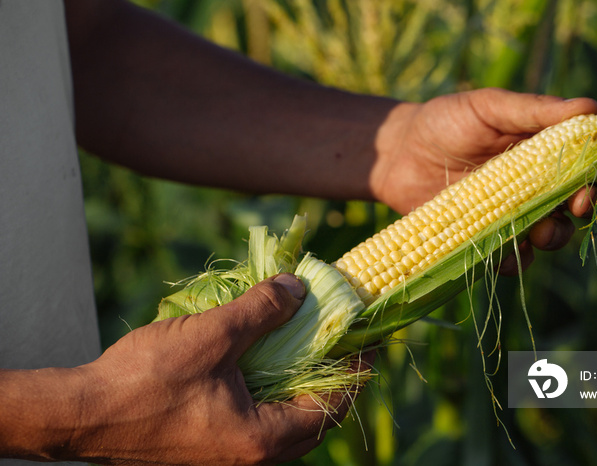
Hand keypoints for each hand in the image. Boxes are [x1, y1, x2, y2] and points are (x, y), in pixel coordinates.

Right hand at [72, 274, 368, 464]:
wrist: (81, 415)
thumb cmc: (145, 381)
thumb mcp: (212, 336)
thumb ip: (261, 310)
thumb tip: (299, 289)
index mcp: (262, 439)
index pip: (332, 407)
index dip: (354, 370)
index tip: (365, 339)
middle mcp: (252, 457)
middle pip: (313, 418)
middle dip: (329, 377)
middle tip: (336, 339)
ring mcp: (230, 455)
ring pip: (284, 419)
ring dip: (298, 382)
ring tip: (303, 342)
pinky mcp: (211, 446)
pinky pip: (257, 418)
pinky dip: (269, 389)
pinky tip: (261, 357)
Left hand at [372, 88, 596, 272]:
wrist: (397, 155)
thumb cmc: (443, 122)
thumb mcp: (487, 107)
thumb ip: (533, 111)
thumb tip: (591, 109)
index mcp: (544, 147)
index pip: (593, 158)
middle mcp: (535, 183)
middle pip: (579, 202)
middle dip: (586, 205)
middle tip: (576, 203)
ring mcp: (512, 213)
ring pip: (551, 235)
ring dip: (554, 237)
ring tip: (537, 230)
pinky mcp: (487, 238)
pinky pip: (512, 258)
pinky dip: (514, 259)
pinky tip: (503, 251)